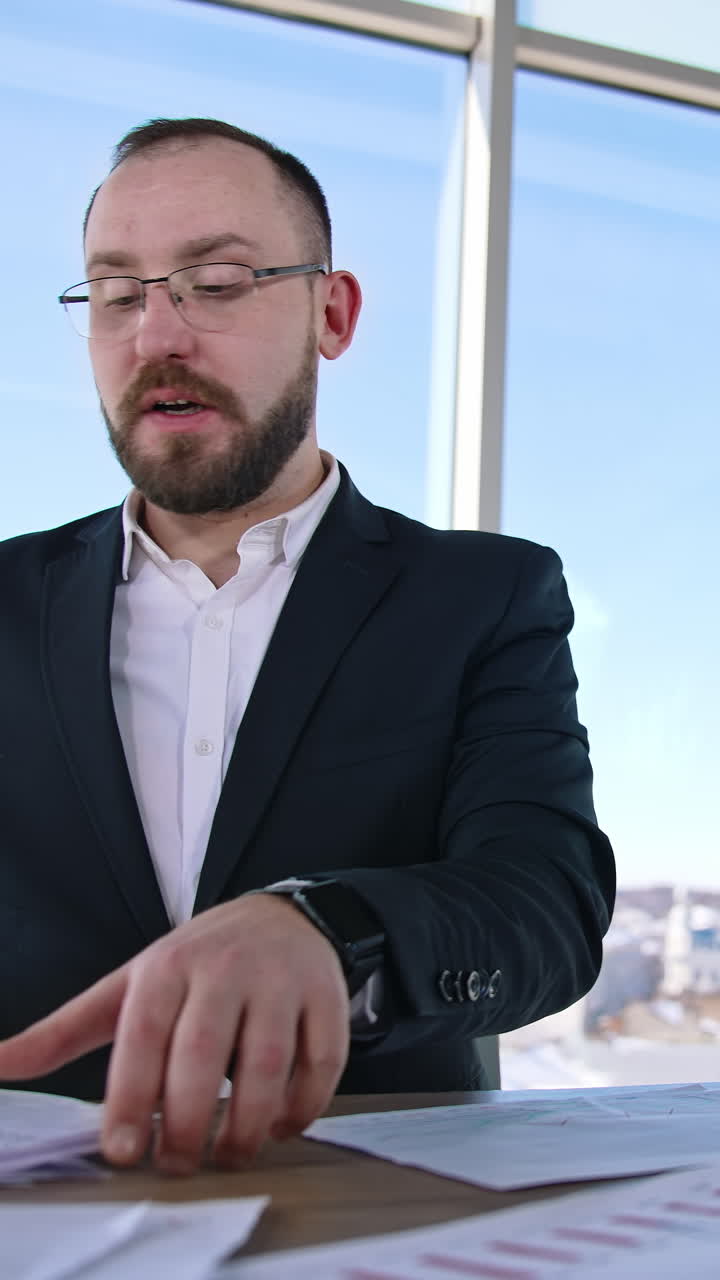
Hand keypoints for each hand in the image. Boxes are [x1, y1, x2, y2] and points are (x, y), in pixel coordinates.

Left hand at [0, 894, 349, 1171]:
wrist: (281, 916)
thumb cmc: (196, 962)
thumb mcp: (129, 985)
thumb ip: (64, 1031)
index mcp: (168, 965)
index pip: (141, 1036)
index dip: (128, 1099)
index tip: (121, 1151)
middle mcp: (224, 967)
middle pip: (202, 1056)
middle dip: (186, 1124)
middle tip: (177, 1163)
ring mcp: (280, 979)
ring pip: (266, 1064)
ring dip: (248, 1125)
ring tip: (230, 1153)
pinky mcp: (326, 995)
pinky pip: (322, 1062)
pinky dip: (303, 1106)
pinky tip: (280, 1124)